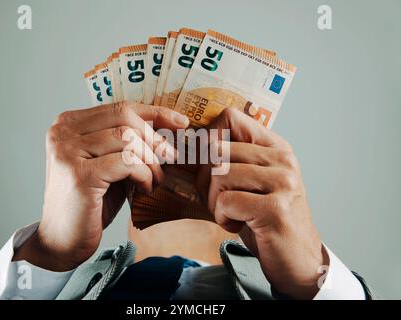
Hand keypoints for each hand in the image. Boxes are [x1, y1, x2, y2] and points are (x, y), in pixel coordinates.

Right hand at [13, 102, 188, 270]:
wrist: (63, 239)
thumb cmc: (91, 201)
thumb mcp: (109, 162)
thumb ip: (125, 142)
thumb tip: (167, 125)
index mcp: (69, 123)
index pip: (120, 107)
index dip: (155, 112)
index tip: (181, 122)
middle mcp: (63, 132)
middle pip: (124, 117)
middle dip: (154, 138)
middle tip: (170, 158)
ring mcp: (68, 151)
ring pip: (127, 138)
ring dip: (150, 160)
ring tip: (155, 180)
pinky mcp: (80, 174)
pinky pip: (127, 162)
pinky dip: (144, 174)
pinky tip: (145, 189)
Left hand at [205, 107, 325, 298]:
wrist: (297, 259)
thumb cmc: (266, 219)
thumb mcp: (252, 182)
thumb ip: (231, 160)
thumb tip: (190, 144)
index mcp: (276, 147)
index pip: (230, 117)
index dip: (208, 139)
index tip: (206, 164)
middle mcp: (283, 159)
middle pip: (217, 149)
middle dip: (206, 179)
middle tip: (220, 200)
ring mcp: (283, 183)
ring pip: (219, 174)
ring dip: (215, 201)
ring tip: (232, 214)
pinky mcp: (275, 209)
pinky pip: (227, 201)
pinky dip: (223, 217)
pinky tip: (237, 225)